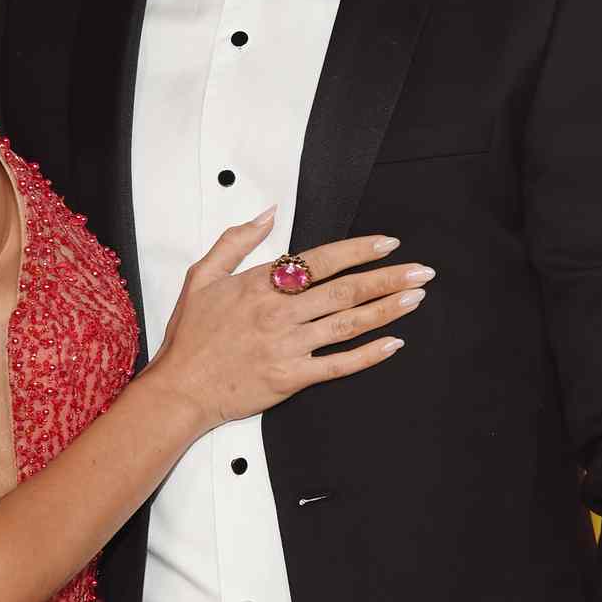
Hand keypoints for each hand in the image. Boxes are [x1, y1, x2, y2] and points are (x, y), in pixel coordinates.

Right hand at [152, 210, 430, 430]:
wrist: (180, 388)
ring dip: (387, 310)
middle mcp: (279, 313)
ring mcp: (288, 346)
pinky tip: (392, 344)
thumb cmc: (190, 336)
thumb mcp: (201, 276)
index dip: (359, 250)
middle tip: (421, 271)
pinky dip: (368, 355)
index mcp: (261, 284)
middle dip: (389, 278)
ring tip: (415, 298)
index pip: (322, 260)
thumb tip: (267, 213)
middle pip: (345, 290)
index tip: (387, 244)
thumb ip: (236, 240)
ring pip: (348, 324)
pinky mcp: (291, 378)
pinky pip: (338, 365)